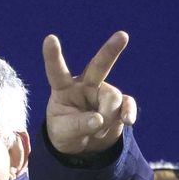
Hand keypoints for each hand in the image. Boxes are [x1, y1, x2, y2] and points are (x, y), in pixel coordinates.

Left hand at [43, 31, 136, 154]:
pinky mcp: (120, 104)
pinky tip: (128, 121)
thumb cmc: (65, 132)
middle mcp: (86, 85)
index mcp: (64, 88)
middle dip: (110, 50)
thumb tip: (99, 119)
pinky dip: (128, 113)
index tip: (50, 38)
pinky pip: (127, 104)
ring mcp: (104, 93)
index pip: (57, 71)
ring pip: (113, 98)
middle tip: (122, 35)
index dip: (53, 56)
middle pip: (98, 66)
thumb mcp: (63, 132)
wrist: (83, 144)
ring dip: (107, 118)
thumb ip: (77, 125)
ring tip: (96, 132)